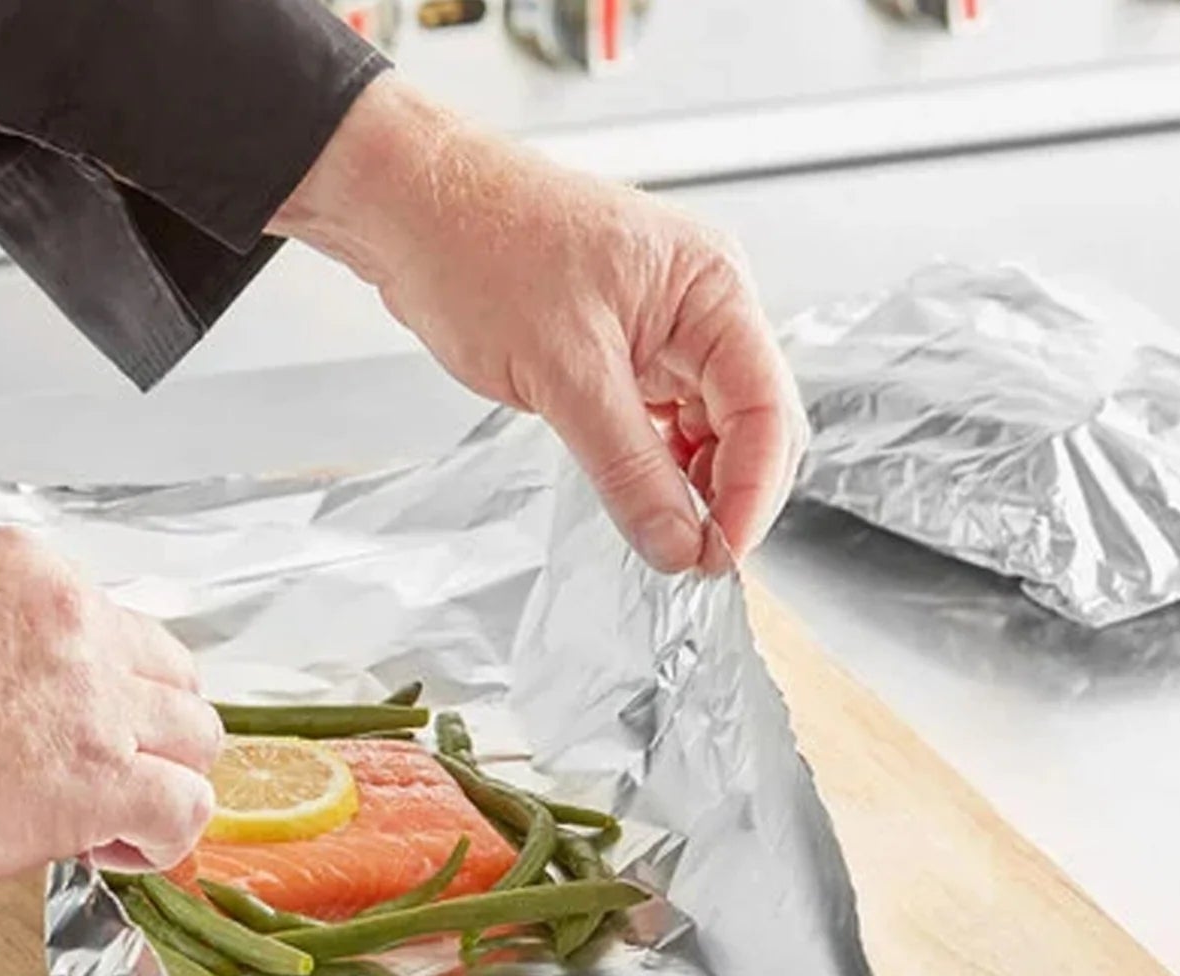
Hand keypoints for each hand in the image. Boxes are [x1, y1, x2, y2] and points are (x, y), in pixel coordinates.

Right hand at [0, 529, 219, 888]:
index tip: (82, 724)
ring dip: (168, 778)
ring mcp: (98, 702)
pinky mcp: (101, 779)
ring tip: (122, 816)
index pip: (117, 627)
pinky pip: (183, 808)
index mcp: (33, 575)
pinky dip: (166, 836)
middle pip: (173, 677)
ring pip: (196, 738)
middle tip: (115, 768)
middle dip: (154, 727)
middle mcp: (79, 625)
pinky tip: (126, 850)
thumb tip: (9, 680)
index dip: (110, 686)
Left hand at [273, 77, 806, 573]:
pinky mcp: (624, 356)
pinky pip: (663, 426)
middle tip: (694, 562)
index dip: (752, 493)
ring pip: (710, 432)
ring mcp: (665, 333)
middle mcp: (702, 310)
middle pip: (753, 425)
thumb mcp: (564, 372)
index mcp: (712, 289)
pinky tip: (640, 502)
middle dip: (731, 496)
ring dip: (695, 489)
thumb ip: (628, 467)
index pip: (766, 410)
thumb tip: (678, 543)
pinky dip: (658, 470)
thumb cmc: (482, 246)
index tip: (720, 556)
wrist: (413, 210)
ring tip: (666, 541)